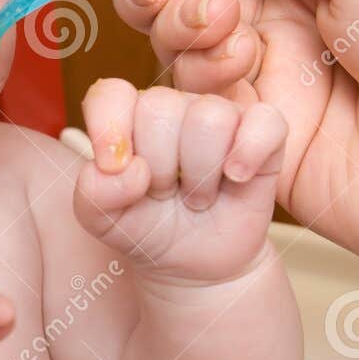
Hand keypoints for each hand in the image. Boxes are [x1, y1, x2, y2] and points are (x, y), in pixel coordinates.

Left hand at [73, 79, 285, 284]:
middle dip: (159, 167)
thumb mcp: (103, 221)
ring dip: (200, 175)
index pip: (111, 95)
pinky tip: (236, 179)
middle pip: (159, 109)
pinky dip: (249, 153)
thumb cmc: (148, 229)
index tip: (113, 167)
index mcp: (128, 116)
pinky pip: (265, 122)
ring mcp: (220, 115)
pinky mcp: (264, 132)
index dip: (109, 129)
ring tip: (197, 196)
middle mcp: (173, 107)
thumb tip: (127, 169)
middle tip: (165, 193)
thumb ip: (93, 194)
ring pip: (209, 118)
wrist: (195, 265)